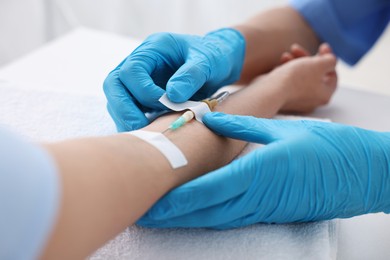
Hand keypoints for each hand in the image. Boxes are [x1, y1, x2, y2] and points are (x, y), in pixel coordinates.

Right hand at [103, 29, 245, 130]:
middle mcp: (140, 63)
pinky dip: (135, 123)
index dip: (144, 91)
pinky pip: (129, 111)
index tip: (165, 104)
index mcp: (153, 48)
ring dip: (128, 118)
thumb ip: (192, 75)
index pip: (132, 70)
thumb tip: (172, 95)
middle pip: (114, 85)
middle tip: (142, 129)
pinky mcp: (142, 97)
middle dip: (124, 108)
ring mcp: (138, 81)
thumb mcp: (208, 61)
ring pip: (117, 100)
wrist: (217, 64)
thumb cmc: (213, 57)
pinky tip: (150, 133)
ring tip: (148, 134)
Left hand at [137, 113, 389, 228]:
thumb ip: (241, 125)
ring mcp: (263, 209)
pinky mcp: (271, 213)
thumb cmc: (323, 147)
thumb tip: (209, 118)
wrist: (359, 174)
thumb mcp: (280, 129)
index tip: (152, 201)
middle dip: (173, 215)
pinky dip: (210, 219)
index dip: (177, 199)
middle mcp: (256, 196)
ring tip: (160, 218)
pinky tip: (195, 216)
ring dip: (187, 220)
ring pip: (217, 218)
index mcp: (256, 172)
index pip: (208, 189)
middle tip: (143, 214)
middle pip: (206, 210)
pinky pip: (234, 218)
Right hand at [277, 43, 337, 112]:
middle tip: (300, 48)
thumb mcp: (319, 64)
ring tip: (286, 54)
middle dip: (307, 58)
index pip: (332, 75)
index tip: (322, 46)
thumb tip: (331, 61)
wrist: (271, 91)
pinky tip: (281, 63)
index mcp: (325, 94)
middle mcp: (312, 100)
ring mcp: (297, 100)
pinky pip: (289, 81)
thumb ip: (330, 60)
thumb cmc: (296, 78)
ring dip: (295, 62)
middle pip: (315, 75)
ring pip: (301, 76)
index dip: (328, 58)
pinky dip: (287, 70)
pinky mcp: (284, 97)